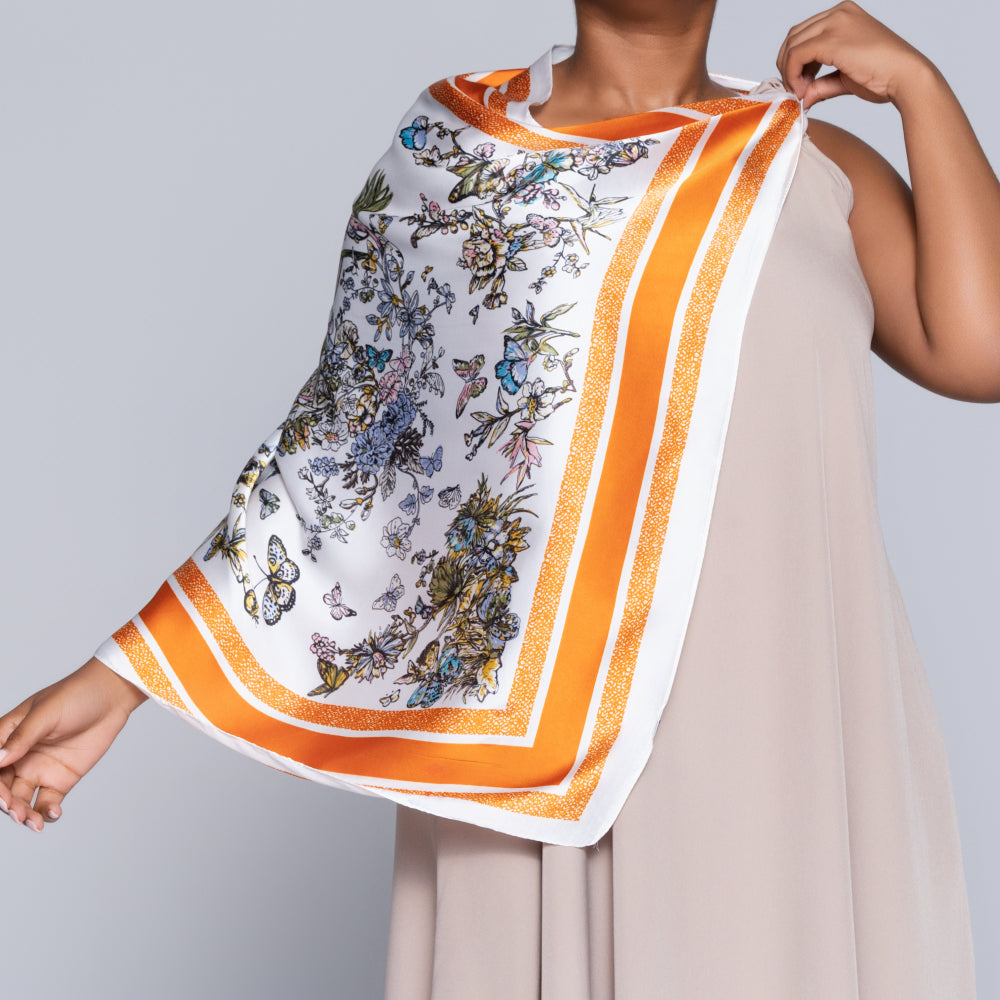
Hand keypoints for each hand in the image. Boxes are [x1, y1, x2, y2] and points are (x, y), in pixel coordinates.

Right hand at [0, 658, 146, 831]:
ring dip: (23, 814)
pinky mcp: (61, 779)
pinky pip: (47, 802)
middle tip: (17, 812)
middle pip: (3, 788)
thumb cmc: (75, 695)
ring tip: (34, 822)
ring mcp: (40, 769)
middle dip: (7, 804)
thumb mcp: (46, 713)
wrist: (112, 696)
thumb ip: (22, 737)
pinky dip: (47, 812)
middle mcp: (20, 757)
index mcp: (8, 737)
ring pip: (22, 800)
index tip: (2, 796)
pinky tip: (53, 813)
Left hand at [776, 1, 932, 109]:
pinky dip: (793, 75)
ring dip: (789, 72)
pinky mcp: (832, 40)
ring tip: (802, 92)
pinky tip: (804, 91)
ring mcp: (835, 22)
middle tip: (797, 90)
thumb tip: (802, 97)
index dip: (795, 61)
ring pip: (792, 45)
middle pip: (794, 36)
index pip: (803, 33)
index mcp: (843, 14)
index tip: (801, 84)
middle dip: (788, 66)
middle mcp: (838, 12)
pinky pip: (797, 55)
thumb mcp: (844, 77)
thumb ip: (821, 83)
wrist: (906, 77)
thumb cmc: (883, 76)